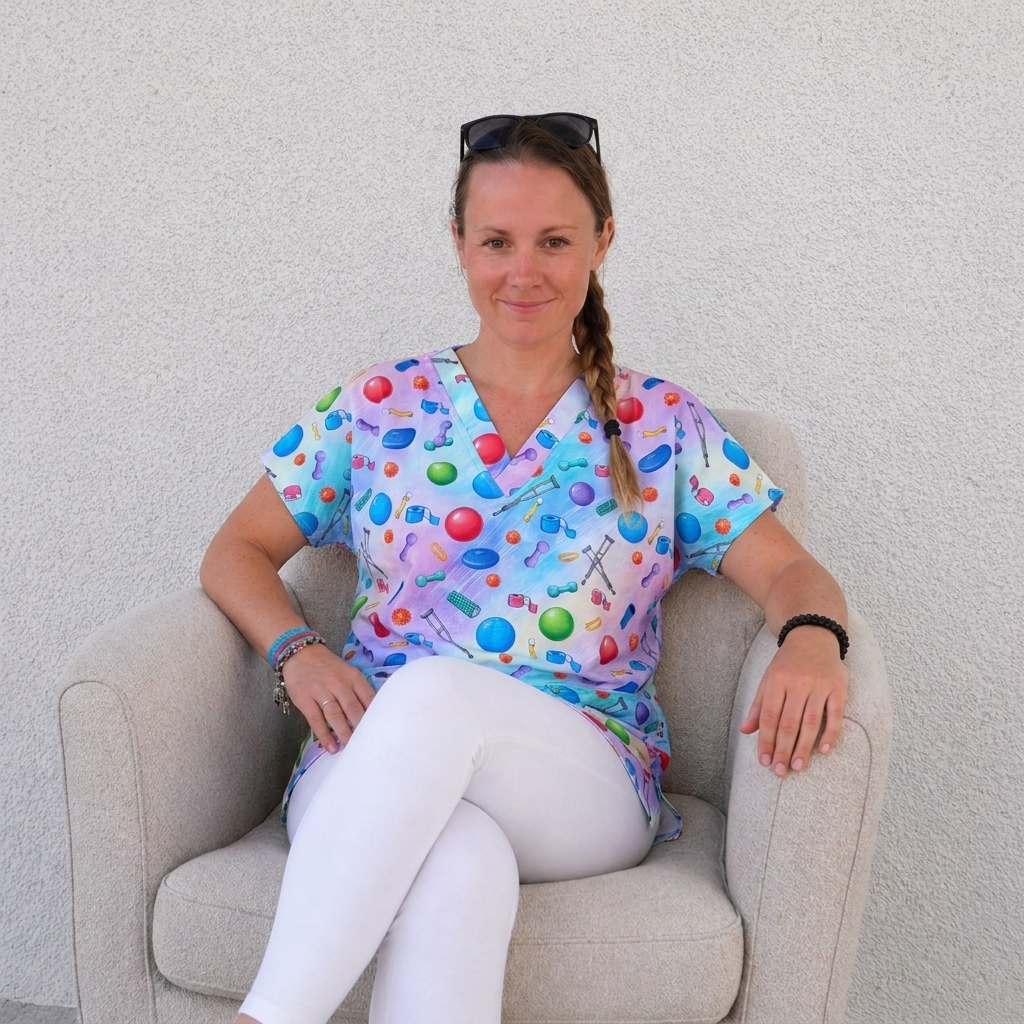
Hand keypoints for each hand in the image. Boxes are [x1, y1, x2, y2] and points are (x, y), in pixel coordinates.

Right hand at [280, 643, 376, 752]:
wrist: (300, 653)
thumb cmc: (328, 667)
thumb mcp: (348, 673)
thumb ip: (358, 690)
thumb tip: (372, 714)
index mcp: (353, 677)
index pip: (368, 698)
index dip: (375, 716)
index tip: (380, 732)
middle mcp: (339, 683)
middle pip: (353, 708)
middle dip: (361, 728)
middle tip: (367, 745)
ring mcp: (321, 690)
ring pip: (335, 715)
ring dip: (343, 734)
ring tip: (350, 748)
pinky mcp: (304, 698)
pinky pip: (316, 719)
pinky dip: (324, 735)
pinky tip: (330, 747)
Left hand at [738, 625, 847, 775]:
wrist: (813, 636)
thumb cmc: (787, 663)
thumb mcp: (768, 679)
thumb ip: (758, 706)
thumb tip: (745, 731)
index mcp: (776, 681)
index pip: (770, 717)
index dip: (766, 741)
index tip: (764, 761)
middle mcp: (797, 683)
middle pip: (789, 723)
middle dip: (783, 749)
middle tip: (780, 771)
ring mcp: (819, 685)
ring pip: (810, 722)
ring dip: (803, 747)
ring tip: (797, 766)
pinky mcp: (838, 687)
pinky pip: (835, 714)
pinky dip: (830, 734)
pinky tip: (823, 751)